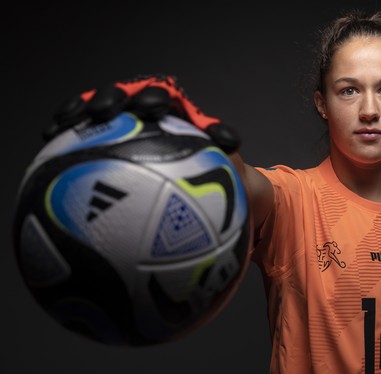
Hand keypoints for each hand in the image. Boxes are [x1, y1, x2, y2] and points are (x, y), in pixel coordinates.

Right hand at [44, 74, 240, 152]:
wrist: (198, 179)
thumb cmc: (209, 164)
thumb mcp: (218, 154)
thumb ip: (219, 143)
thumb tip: (231, 140)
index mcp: (170, 110)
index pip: (160, 96)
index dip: (151, 98)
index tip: (150, 108)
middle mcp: (143, 111)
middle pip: (124, 97)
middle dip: (112, 99)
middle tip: (103, 110)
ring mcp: (123, 123)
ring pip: (97, 110)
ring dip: (80, 112)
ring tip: (66, 121)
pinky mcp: (104, 137)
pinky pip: (83, 131)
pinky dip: (67, 131)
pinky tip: (51, 138)